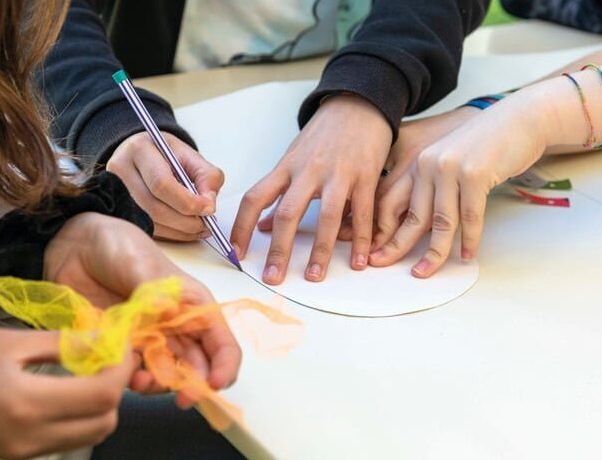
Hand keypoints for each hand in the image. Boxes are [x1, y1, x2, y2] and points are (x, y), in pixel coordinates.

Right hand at [0, 329, 135, 458]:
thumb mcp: (8, 342)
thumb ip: (62, 344)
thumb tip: (104, 340)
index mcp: (27, 404)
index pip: (102, 394)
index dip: (122, 367)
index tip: (123, 343)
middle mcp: (30, 438)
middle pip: (105, 421)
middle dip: (116, 388)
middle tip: (110, 357)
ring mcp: (24, 453)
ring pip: (90, 435)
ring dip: (101, 405)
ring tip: (91, 371)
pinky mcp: (16, 456)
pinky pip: (66, 439)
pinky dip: (80, 416)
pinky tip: (70, 389)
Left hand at [44, 213, 240, 407]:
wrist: (75, 245)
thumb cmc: (118, 245)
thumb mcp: (139, 263)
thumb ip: (151, 291)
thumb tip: (166, 310)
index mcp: (193, 306)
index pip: (221, 344)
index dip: (224, 367)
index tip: (213, 384)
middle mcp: (176, 328)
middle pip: (196, 368)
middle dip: (192, 386)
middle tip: (180, 398)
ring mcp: (148, 339)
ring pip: (165, 376)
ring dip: (158, 386)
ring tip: (139, 383)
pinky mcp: (120, 347)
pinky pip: (131, 374)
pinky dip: (128, 381)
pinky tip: (118, 374)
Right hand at [107, 131, 224, 241]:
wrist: (144, 154)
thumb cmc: (167, 155)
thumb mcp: (191, 157)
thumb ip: (208, 177)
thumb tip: (208, 205)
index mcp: (139, 150)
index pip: (162, 184)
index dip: (188, 201)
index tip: (208, 209)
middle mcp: (120, 170)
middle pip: (154, 207)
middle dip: (186, 221)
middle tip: (206, 224)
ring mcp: (114, 192)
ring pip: (150, 222)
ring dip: (180, 230)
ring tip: (199, 227)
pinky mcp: (118, 209)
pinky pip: (147, 229)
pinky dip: (171, 234)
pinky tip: (185, 230)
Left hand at [231, 94, 391, 284]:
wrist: (358, 103)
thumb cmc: (323, 134)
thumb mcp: (294, 157)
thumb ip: (278, 191)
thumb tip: (259, 225)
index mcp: (285, 167)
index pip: (254, 198)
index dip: (241, 227)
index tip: (236, 254)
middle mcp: (308, 171)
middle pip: (287, 213)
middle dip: (279, 249)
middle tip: (273, 277)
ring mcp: (338, 174)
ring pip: (326, 217)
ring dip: (320, 251)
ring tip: (314, 276)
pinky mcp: (365, 175)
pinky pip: (362, 213)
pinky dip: (360, 240)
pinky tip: (358, 261)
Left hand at [369, 89, 551, 276]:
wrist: (520, 120)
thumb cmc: (485, 145)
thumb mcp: (449, 160)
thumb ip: (431, 186)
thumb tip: (418, 226)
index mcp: (418, 161)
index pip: (390, 200)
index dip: (380, 228)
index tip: (373, 249)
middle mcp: (428, 163)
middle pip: (409, 214)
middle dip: (394, 245)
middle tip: (381, 265)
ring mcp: (451, 168)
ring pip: (440, 221)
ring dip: (434, 251)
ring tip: (425, 271)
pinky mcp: (475, 173)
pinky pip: (469, 217)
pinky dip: (469, 239)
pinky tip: (467, 255)